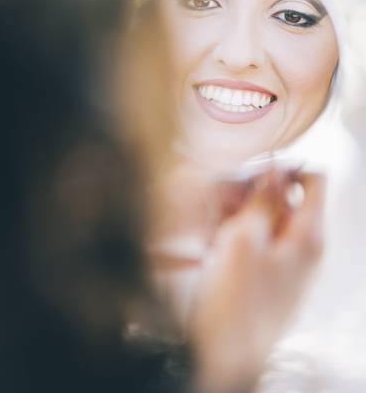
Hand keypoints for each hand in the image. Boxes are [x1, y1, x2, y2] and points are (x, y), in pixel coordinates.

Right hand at [189, 170, 323, 392]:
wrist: (225, 357)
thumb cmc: (235, 304)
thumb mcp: (242, 240)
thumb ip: (261, 200)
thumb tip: (275, 166)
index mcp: (308, 235)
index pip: (313, 178)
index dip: (281, 167)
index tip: (248, 170)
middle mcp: (303, 247)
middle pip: (281, 199)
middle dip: (246, 195)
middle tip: (218, 207)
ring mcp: (285, 263)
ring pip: (260, 220)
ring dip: (232, 217)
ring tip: (209, 234)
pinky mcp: (265, 277)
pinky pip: (251, 243)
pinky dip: (230, 239)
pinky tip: (210, 251)